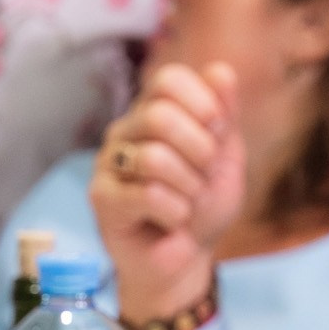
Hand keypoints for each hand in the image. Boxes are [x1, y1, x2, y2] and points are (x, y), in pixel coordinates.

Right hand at [90, 62, 242, 321]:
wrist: (187, 258)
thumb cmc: (202, 205)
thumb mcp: (226, 156)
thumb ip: (224, 114)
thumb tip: (221, 70)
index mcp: (153, 111)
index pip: (169, 79)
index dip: (204, 105)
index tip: (218, 133)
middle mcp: (125, 130)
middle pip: (160, 116)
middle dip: (200, 151)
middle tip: (204, 175)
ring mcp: (108, 162)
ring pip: (154, 158)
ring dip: (189, 187)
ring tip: (188, 202)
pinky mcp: (102, 198)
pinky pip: (148, 195)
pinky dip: (177, 211)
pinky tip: (173, 220)